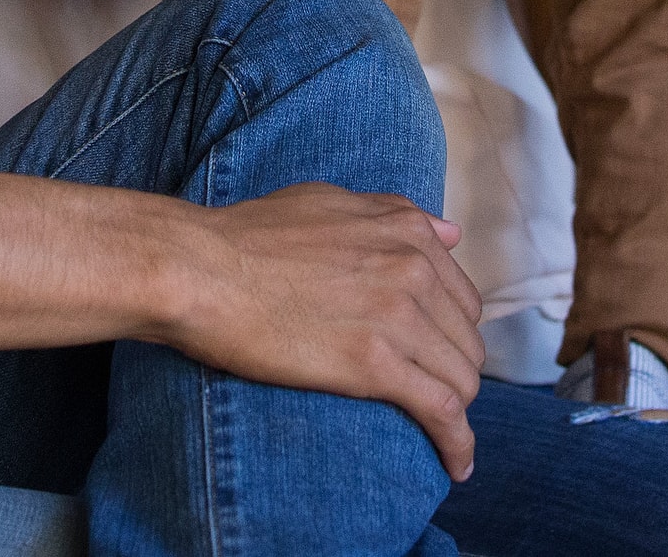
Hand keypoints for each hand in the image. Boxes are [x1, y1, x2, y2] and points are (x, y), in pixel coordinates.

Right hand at [163, 184, 485, 478]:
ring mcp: (397, 315)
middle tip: (426, 397)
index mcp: (405, 230)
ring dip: (455, 410)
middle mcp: (412, 268)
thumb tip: (450, 233)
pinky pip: (442, 411)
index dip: (451, 335)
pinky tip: (456, 464)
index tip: (434, 358)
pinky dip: (457, 443)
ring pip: (462, 379)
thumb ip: (392, 215)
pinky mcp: (375, 364)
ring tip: (436, 433)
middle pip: (466, 342)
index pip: (462, 299)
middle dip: (452, 373)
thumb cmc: (248, 237)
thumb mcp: (328, 202)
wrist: (201, 270)